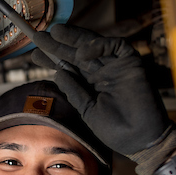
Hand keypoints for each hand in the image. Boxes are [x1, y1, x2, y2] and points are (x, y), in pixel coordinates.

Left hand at [30, 24, 174, 165]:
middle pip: (78, 52)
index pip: (69, 66)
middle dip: (59, 45)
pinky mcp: (132, 63)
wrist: (140, 142)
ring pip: (94, 44)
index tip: (35, 54)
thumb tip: (58, 72)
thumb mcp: (87, 110)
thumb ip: (74, 91)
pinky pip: (116, 46)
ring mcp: (117, 66)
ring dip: (75, 38)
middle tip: (38, 37)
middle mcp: (103, 72)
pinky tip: (82, 51)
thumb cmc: (116, 131)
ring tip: (56, 32)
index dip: (52, 59)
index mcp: (91, 83)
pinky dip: (98, 45)